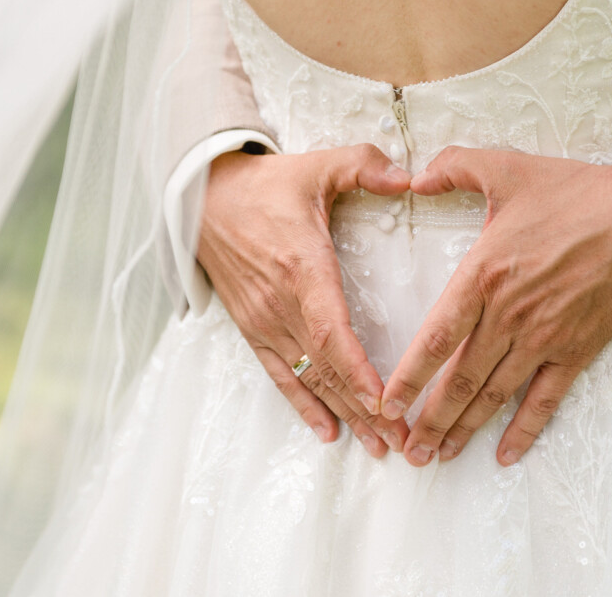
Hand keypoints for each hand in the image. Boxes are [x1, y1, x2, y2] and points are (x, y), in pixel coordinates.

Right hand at [197, 144, 412, 456]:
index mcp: (302, 267)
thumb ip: (365, 165)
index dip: (358, 372)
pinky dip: (304, 405)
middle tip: (403, 441)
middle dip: (366, 409)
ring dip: (344, 415)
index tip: (386, 402)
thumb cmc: (265, 185)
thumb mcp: (318, 165)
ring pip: (309, 378)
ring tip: (378, 446)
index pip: (332, 332)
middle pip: (328, 368)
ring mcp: (265, 321)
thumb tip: (409, 177)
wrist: (203, 198)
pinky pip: (280, 375)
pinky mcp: (254, 327)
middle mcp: (281, 304)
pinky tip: (327, 431)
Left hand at [380, 147, 611, 466]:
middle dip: (430, 419)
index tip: (387, 404)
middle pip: (461, 378)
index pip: (436, 336)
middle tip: (408, 450)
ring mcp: (545, 337)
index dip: (409, 376)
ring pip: (495, 394)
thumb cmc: (580, 193)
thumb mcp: (508, 168)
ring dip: (464, 429)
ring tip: (440, 456)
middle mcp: (510, 314)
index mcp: (485, 274)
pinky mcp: (577, 350)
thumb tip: (413, 178)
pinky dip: (524, 431)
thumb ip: (454, 167)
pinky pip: (545, 400)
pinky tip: (505, 454)